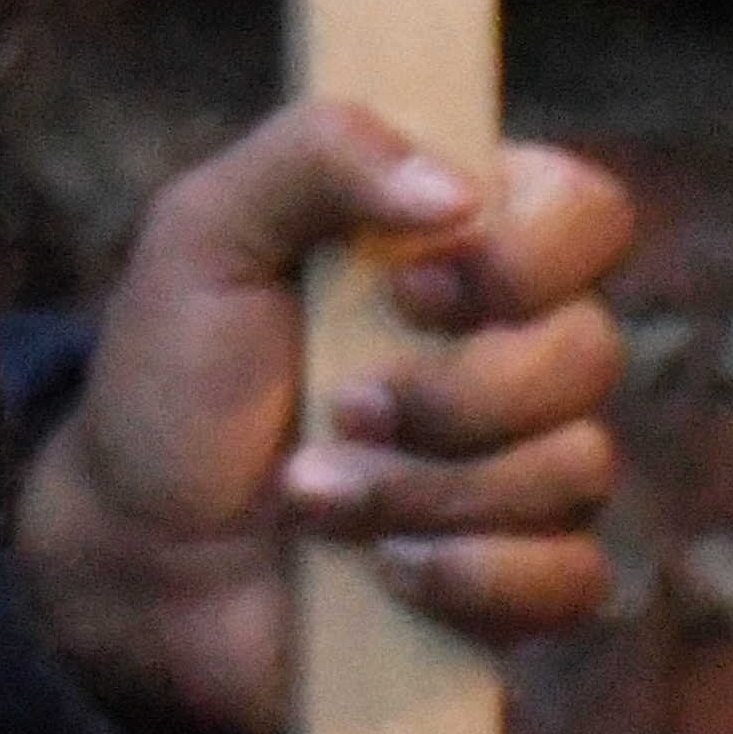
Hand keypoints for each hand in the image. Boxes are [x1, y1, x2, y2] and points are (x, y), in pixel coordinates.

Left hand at [14, 105, 632, 733]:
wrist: (140, 547)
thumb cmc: (177, 372)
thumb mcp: (207, 230)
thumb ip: (316, 153)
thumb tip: (457, 190)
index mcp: (459, 245)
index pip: (587, 213)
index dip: (529, 254)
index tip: (412, 290)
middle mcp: (510, 349)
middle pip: (592, 352)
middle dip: (455, 397)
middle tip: (339, 407)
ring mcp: (523, 469)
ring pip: (576, 469)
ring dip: (426, 490)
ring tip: (314, 497)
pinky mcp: (516, 580)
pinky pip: (572, 579)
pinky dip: (469, 575)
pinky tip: (383, 569)